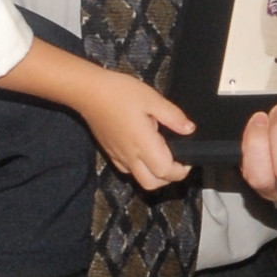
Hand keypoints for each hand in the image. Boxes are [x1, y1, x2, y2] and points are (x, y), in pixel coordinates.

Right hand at [81, 69, 194, 191]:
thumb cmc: (119, 92)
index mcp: (143, 144)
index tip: (188, 159)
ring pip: (139, 179)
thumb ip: (173, 116)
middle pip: (152, 184)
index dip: (181, 171)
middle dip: (169, 178)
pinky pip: (127, 169)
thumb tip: (189, 129)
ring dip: (154, 175)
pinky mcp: (110, 152)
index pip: (166, 172)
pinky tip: (143, 150)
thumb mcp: (151, 98)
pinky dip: (140, 168)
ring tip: (162, 156)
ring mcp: (118, 156)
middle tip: (178, 162)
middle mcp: (130, 155)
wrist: (87, 92)